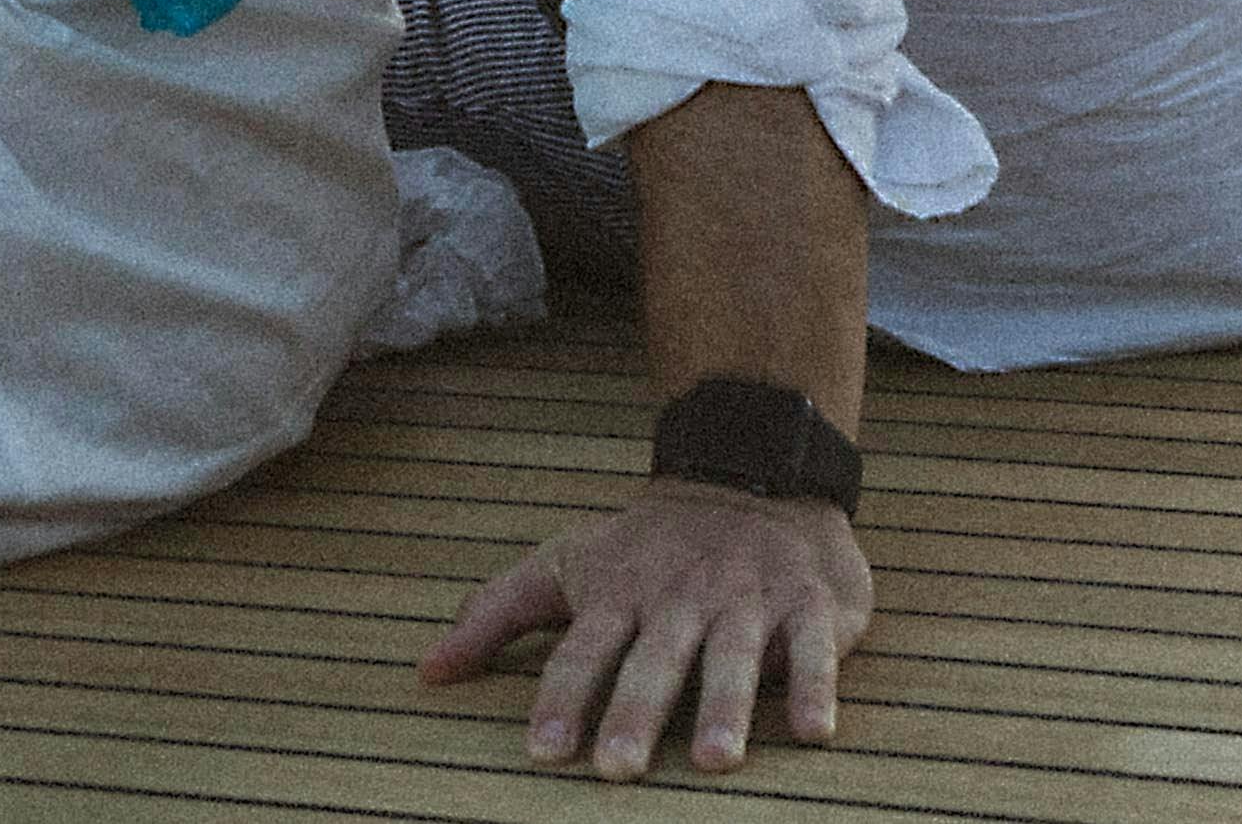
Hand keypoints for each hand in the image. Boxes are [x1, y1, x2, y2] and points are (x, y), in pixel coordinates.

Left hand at [424, 480, 869, 778]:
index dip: (564, 697)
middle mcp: (682, 598)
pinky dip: (817, 687)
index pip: (585, 649)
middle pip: (656, 659)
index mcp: (622, 592)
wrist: (752, 474)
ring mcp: (748, 599)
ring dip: (727, 707)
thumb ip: (497, 614)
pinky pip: (815, 648)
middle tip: (618, 768)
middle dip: (637, 711)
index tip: (543, 748)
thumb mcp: (567, 563)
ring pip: (735, 656)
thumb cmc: (646, 544)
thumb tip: (425, 672)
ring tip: (715, 761)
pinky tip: (814, 733)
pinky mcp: (809, 603)